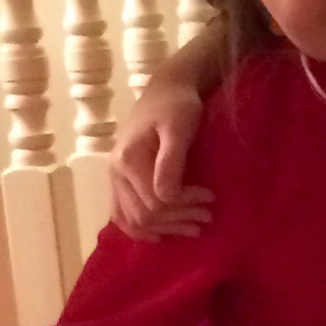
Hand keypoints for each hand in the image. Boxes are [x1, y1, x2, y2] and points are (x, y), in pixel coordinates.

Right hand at [110, 78, 211, 239]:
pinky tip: (160, 236)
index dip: (184, 206)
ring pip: (133, 220)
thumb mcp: (179, 127)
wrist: (167, 89)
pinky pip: (123, 214)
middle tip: (208, 215)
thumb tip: (166, 197)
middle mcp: (115, 171)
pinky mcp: (121, 179)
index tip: (210, 197)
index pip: (155, 201)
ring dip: (164, 229)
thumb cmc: (178, 105)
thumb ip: (172, 161)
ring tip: (195, 227)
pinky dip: (141, 229)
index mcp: (127, 160)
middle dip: (178, 220)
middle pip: (144, 215)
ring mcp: (115, 177)